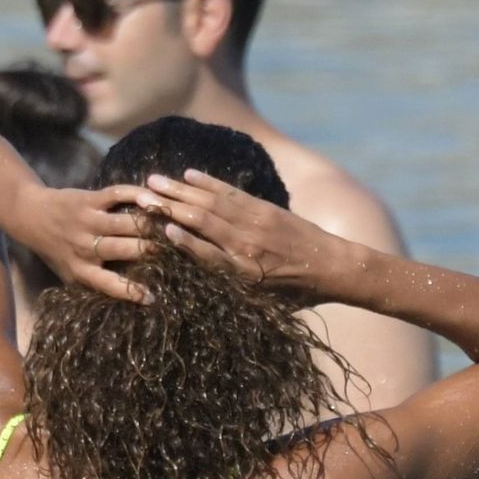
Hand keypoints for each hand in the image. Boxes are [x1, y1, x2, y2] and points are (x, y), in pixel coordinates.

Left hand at [15, 184, 156, 303]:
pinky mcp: (89, 200)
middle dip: (150, 250)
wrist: (30, 217)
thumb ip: (93, 284)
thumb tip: (125, 300)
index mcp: (81, 271)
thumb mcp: (69, 273)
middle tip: (173, 250)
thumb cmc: (56, 250)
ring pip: (126, 223)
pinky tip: (153, 198)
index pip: (109, 285)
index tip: (153, 297)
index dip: (131, 292)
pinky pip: (117, 195)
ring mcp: (87, 221)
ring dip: (150, 223)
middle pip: (125, 249)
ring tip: (170, 224)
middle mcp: (85, 247)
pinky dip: (136, 194)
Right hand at [136, 170, 346, 301]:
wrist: (336, 267)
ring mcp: (257, 222)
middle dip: (170, 205)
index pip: (205, 253)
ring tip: (154, 180)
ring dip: (181, 189)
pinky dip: (209, 183)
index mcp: (245, 273)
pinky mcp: (266, 208)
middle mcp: (248, 244)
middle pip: (203, 221)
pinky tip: (190, 175)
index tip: (158, 228)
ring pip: (213, 202)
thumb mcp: (264, 303)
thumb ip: (232, 290)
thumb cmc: (297, 294)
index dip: (182, 240)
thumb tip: (196, 288)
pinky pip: (232, 193)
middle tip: (141, 195)